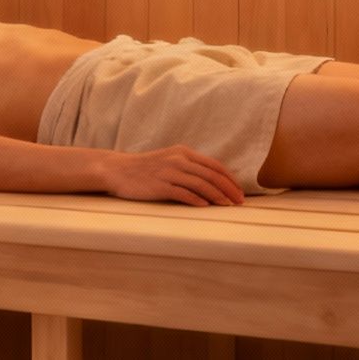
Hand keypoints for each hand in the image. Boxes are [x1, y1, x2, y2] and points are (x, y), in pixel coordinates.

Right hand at [103, 146, 245, 205]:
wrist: (118, 170)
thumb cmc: (146, 169)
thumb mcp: (170, 160)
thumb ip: (189, 167)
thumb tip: (212, 182)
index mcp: (184, 152)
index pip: (214, 165)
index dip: (230, 179)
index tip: (240, 191)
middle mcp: (179, 160)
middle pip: (211, 175)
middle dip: (228, 189)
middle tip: (240, 202)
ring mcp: (169, 172)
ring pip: (201, 184)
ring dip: (217, 196)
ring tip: (227, 205)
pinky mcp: (159, 185)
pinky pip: (183, 193)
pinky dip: (196, 200)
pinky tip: (206, 206)